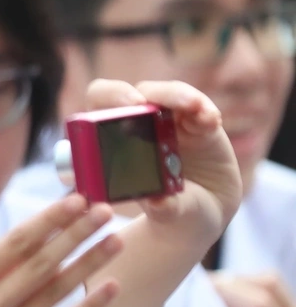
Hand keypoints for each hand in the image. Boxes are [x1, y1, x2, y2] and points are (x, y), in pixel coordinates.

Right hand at [0, 195, 120, 306]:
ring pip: (53, 296)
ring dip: (87, 266)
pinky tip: (108, 289)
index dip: (47, 221)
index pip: (13, 245)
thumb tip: (16, 254)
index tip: (73, 200)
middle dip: (75, 235)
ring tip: (115, 240)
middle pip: (40, 266)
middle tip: (103, 210)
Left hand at [85, 79, 240, 234]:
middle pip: (125, 94)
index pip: (96, 111)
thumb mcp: (166, 213)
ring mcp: (167, 120)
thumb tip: (159, 202)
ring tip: (195, 108)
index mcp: (114, 144)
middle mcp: (138, 127)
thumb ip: (163, 208)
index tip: (116, 113)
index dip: (104, 103)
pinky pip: (199, 107)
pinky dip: (204, 110)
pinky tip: (211, 120)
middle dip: (125, 93)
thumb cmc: (168, 210)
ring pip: (166, 94)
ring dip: (176, 96)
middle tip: (139, 102)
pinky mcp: (197, 123)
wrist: (201, 213)